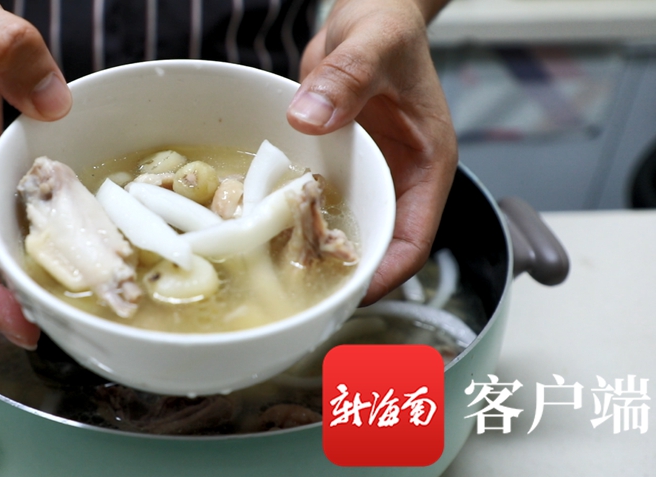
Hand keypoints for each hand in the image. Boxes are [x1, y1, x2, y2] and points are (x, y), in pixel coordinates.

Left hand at [287, 0, 457, 303]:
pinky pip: (318, 200)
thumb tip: (310, 118)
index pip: (414, 238)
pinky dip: (297, 217)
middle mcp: (397, 177)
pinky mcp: (337, 163)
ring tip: (276, 273)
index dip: (386, 273)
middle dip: (346, 273)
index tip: (352, 293)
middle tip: (302, 294)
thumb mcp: (374, 45)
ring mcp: (366, 173)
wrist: (368, 12)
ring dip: (316, 250)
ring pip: (345, 227)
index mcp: (426, 164)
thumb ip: (349, 78)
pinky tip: (263, 229)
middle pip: (377, 244)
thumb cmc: (387, 24)